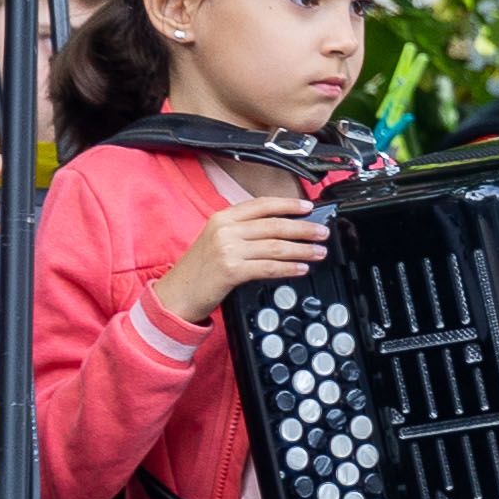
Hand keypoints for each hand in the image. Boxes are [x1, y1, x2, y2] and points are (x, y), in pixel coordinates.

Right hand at [158, 190, 332, 321]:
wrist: (177, 295)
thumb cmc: (199, 270)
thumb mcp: (217, 240)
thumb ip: (244, 231)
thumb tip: (281, 229)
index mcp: (222, 218)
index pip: (261, 204)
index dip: (288, 204)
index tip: (308, 207)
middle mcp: (225, 230)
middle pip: (273, 224)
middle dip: (303, 228)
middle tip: (322, 232)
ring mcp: (227, 249)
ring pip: (275, 245)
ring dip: (302, 249)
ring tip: (319, 251)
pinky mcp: (231, 270)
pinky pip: (268, 267)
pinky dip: (288, 267)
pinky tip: (302, 268)